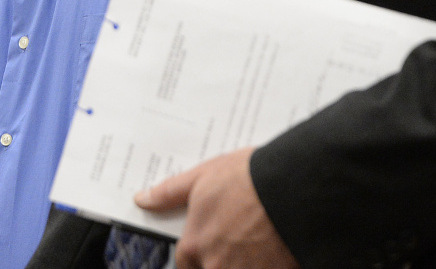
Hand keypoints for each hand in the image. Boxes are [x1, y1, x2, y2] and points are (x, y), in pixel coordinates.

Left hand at [135, 147, 298, 268]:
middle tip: (238, 239)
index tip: (213, 241)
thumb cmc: (248, 178)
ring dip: (244, 260)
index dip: (198, 253)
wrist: (292, 188)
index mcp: (195, 245)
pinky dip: (264, 264)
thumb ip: (170, 193)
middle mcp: (214, 267)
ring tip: (257, 242)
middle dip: (222, 258)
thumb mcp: (204, 176)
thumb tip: (142, 199)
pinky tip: (272, 251)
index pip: (185, 263)